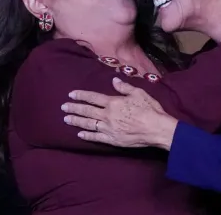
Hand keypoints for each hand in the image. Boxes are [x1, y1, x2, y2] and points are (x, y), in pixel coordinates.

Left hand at [62, 78, 177, 148]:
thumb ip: (124, 87)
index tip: (71, 94)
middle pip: (87, 111)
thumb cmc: (149, 109)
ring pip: (88, 124)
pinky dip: (87, 136)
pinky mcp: (112, 140)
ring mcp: (108, 128)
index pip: (93, 97)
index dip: (81, 95)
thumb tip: (113, 80)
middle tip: (63, 107)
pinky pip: (96, 138)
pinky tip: (79, 134)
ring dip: (76, 121)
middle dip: (74, 108)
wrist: (156, 129)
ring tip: (66, 119)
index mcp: (113, 102)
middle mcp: (107, 115)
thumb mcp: (139, 93)